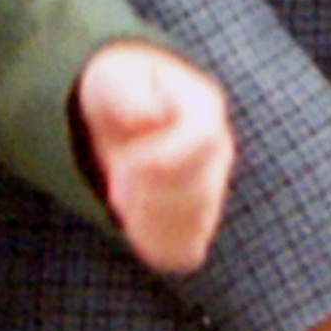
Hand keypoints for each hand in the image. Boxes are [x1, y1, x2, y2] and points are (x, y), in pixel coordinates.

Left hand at [73, 39, 235, 275]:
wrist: (117, 115)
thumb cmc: (117, 91)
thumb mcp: (112, 77)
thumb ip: (128, 92)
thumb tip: (148, 117)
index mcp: (203, 107)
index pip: (204, 139)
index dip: (163, 158)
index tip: (124, 164)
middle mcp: (218, 153)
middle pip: (198, 191)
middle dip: (148, 192)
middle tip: (118, 177)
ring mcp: (211, 191)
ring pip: (193, 226)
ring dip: (147, 218)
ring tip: (123, 194)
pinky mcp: (196, 225)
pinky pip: (184, 253)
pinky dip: (152, 244)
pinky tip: (132, 220)